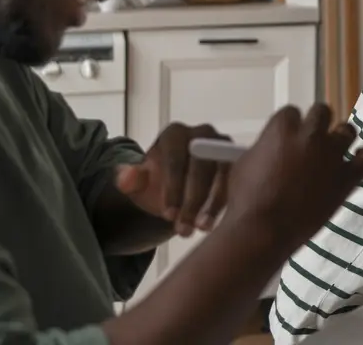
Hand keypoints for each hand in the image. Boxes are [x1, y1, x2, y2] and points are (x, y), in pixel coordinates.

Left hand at [114, 123, 230, 235]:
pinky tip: (218, 222)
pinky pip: (235, 179)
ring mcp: (222, 144)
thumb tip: (126, 178)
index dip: (173, 189)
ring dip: (213, 203)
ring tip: (202, 228)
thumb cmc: (156, 181)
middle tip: (183, 228)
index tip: (168, 215)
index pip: (175, 160)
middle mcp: (202, 133)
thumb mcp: (138, 183)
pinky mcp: (236, 159)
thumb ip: (129, 179)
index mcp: (174, 134)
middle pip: (201, 167)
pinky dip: (226, 201)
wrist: (175, 184)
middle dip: (193, 200)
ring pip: (222, 173)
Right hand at [224, 103, 362, 250]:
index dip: (291, 125)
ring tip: (332, 153)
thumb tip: (270, 148)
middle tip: (312, 141)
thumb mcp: (244, 163)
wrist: (262, 230)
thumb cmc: (246, 201)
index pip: (292, 112)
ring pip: (347, 130)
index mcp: (282, 128)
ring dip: (340, 139)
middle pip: (322, 112)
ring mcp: (331, 155)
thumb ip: (263, 147)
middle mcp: (310, 136)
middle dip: (317, 123)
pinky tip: (359, 162)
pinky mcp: (346, 177)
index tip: (289, 138)